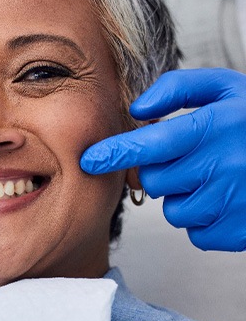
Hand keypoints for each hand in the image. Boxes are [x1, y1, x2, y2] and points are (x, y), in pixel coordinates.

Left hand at [80, 69, 245, 250]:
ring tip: (215, 177)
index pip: (149, 144)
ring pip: (173, 209)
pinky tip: (226, 199)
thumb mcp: (224, 88)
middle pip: (156, 181)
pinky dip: (203, 218)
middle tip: (191, 158)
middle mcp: (222, 166)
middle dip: (163, 170)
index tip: (89, 160)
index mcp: (214, 127)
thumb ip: (176, 88)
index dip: (114, 153)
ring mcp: (231, 202)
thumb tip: (138, 109)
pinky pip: (195, 231)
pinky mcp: (236, 232)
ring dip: (184, 196)